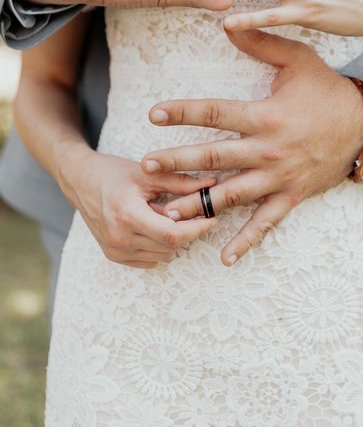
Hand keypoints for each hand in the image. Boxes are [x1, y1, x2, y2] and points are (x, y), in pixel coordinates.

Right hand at [58, 144, 217, 267]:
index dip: (197, 228)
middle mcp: (120, 238)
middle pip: (171, 246)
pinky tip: (152, 224)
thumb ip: (181, 181)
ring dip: (172, 238)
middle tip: (189, 210)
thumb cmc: (113, 173)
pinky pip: (150, 259)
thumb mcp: (148, 174)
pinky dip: (159, 245)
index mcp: (128, 215)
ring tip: (163, 214)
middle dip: (186, 230)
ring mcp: (115, 250)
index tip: (212, 218)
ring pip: (163, 255)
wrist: (80, 181)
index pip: (173, 234)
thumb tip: (212, 184)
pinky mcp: (114, 256)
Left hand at [141, 30, 362, 265]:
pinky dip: (246, 241)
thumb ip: (262, 43)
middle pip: (214, 157)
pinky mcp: (291, 196)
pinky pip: (266, 223)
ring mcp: (278, 177)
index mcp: (265, 116)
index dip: (182, 112)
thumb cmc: (327, 90)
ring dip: (199, 205)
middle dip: (177, 162)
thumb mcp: (298, 59)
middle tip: (146, 167)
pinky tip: (223, 257)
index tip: (154, 113)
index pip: (215, 112)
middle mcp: (268, 150)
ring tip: (168, 215)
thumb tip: (227, 25)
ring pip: (232, 196)